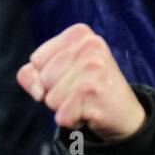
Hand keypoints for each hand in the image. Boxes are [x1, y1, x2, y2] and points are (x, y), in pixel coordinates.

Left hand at [16, 23, 145, 141]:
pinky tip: (89, 112)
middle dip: (55, 92)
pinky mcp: (94, 91)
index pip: (36, 60)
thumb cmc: (85, 89)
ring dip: (64, 107)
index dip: (47, 77)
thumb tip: (38, 92)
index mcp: (79, 33)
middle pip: (43, 79)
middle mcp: (90, 44)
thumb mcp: (56, 74)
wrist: (123, 113)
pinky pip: (62, 116)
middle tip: (81, 91)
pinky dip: (72, 120)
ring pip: (51, 99)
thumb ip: (31, 75)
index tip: (72, 77)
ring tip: (85, 100)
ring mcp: (94, 67)